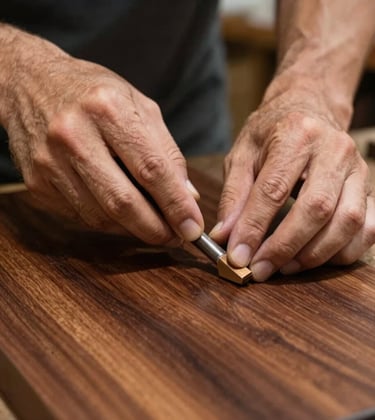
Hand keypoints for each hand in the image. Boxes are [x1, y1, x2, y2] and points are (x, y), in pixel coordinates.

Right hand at [1, 27, 202, 244]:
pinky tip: (122, 214)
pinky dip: (108, 222)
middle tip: (176, 238)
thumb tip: (188, 197)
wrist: (32, 83)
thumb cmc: (95, 93)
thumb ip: (167, 152)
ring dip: (133, 229)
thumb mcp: (139, 106)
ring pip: (101, 216)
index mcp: (108, 109)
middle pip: (123, 201)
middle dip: (156, 229)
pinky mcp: (37, 181)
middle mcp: (74, 135)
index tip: (193, 228)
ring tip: (153, 226)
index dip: (176, 205)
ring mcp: (50, 161)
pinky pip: (81, 216)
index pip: (151, 169)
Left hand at [210, 83, 374, 280]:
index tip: (238, 256)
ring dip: (314, 254)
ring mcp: (357, 169)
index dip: (254, 228)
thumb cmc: (271, 133)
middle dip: (285, 247)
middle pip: (316, 209)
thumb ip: (234, 196)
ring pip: (346, 222)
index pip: (274, 190)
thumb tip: (225, 237)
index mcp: (296, 135)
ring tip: (284, 268)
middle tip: (260, 270)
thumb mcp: (242, 156)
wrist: (309, 109)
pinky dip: (343, 251)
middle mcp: (334, 150)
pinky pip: (368, 227)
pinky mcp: (368, 187)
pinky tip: (316, 258)